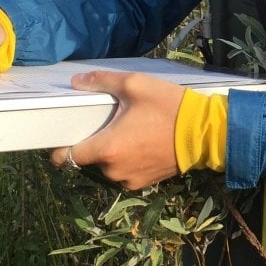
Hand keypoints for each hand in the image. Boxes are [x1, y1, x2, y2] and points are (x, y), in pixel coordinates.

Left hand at [49, 71, 185, 189]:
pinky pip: (126, 172)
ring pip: (109, 166)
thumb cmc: (168, 106)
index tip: (64, 137)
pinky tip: (143, 142)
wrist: (205, 132)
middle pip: (91, 158)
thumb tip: (77, 82)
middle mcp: (114, 170)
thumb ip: (102, 81)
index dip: (60, 149)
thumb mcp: (135, 85)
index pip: (68, 157)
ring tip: (130, 130)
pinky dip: (128, 159)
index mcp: (107, 148)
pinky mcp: (145, 183)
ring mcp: (130, 180)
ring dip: (113, 152)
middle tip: (110, 121)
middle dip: (96, 142)